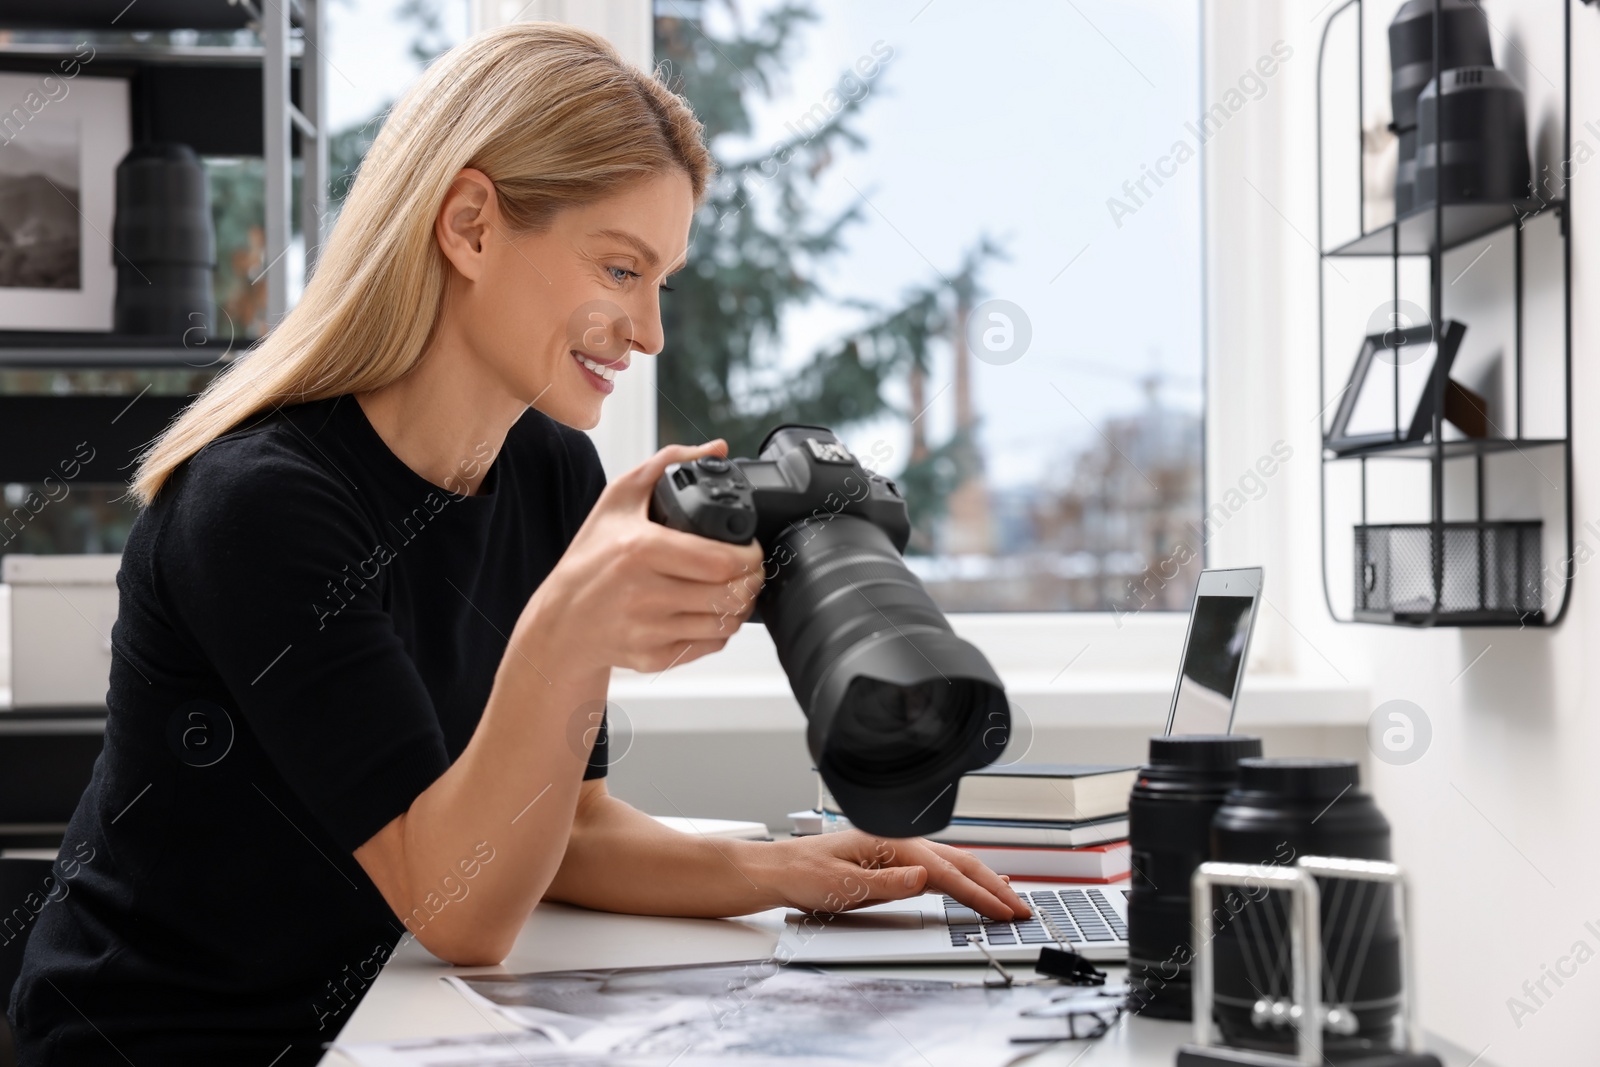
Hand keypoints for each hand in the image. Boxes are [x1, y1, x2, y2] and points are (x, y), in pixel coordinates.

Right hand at [520, 441, 764, 675]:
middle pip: (731, 593)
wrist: (561, 619)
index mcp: (641, 549)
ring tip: (734, 590)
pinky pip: (709, 646)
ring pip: (726, 623)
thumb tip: (717, 448)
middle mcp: (644, 593)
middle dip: (752, 580)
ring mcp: (649, 630)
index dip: (750, 555)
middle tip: (749, 570)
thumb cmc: (592, 556)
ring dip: (740, 606)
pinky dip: (719, 630)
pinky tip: (709, 612)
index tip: (750, 548)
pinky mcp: (653, 657)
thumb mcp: (619, 499)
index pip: (722, 561)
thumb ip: (668, 463)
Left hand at [754, 830, 1031, 920]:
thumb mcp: (843, 884)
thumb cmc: (805, 873)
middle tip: (1021, 909)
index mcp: (891, 844)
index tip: (1002, 910)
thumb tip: (925, 877)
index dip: (978, 893)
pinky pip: (939, 871)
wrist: (781, 870)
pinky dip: (964, 880)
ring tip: (1010, 899)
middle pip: (959, 862)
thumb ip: (886, 883)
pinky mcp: (895, 864)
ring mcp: (899, 852)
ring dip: (983, 882)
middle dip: (993, 886)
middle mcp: (899, 843)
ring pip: (953, 864)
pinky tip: (976, 886)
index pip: (945, 871)